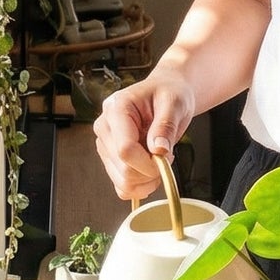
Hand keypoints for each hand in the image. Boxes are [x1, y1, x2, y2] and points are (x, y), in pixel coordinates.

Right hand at [94, 71, 195, 203]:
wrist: (165, 93)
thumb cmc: (168, 93)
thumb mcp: (175, 103)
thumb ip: (166, 126)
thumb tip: (158, 150)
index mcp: (116, 109)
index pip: (125, 149)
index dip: (148, 163)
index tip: (167, 159)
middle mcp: (105, 127)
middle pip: (123, 168)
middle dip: (151, 171)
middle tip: (166, 156)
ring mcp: (105, 145)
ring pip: (122, 181)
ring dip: (147, 180)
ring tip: (159, 160)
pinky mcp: (110, 159)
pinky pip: (121, 187)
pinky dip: (140, 187)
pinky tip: (151, 172)